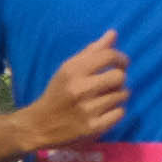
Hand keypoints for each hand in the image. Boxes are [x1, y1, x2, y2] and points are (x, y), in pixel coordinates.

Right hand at [26, 30, 128, 145]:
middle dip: (119, 78)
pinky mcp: (93, 127)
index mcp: (72, 70)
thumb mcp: (68, 69)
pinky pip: (120, 113)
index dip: (120, 58)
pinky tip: (104, 111)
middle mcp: (80, 89)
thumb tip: (113, 33)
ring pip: (121, 95)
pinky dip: (116, 111)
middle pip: (119, 76)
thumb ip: (92, 51)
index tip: (121, 63)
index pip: (108, 56)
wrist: (40, 125)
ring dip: (117, 95)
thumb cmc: (58, 92)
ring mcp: (87, 110)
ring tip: (105, 98)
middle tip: (112, 83)